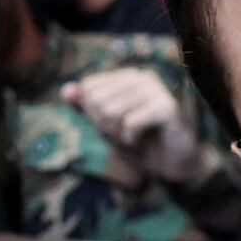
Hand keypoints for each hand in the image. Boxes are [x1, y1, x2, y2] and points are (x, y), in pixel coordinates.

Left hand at [61, 64, 212, 180]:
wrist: (174, 165)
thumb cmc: (140, 142)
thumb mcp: (106, 125)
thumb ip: (85, 106)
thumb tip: (65, 90)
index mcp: (127, 75)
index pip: (88, 88)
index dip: (94, 115)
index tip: (116, 125)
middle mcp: (143, 76)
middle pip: (97, 99)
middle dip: (106, 125)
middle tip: (127, 133)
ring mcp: (157, 89)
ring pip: (112, 111)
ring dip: (119, 134)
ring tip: (136, 137)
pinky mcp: (166, 107)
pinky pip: (130, 123)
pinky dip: (131, 139)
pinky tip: (145, 141)